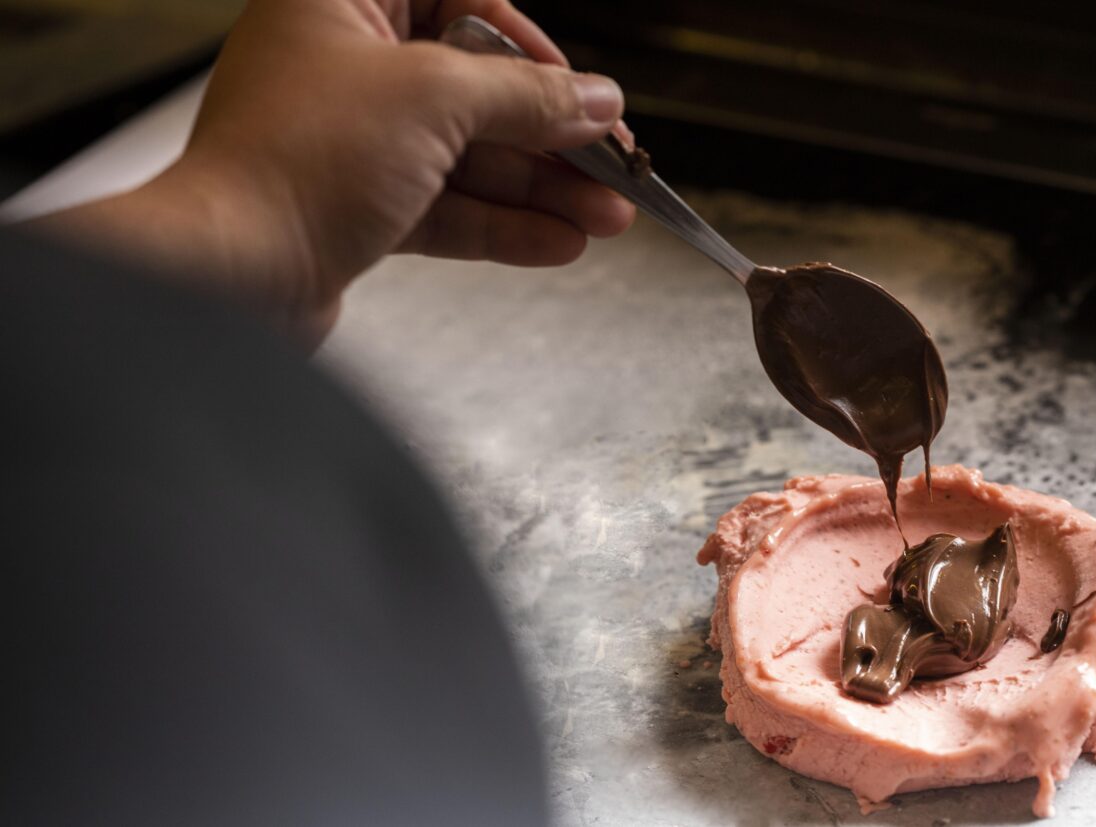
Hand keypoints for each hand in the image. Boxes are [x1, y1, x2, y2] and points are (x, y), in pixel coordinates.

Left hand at [28, 0, 634, 342]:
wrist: (228, 276)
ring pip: (468, 157)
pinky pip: (447, 208)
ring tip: (607, 215)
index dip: (528, 44)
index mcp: (342, 1)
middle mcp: (344, 66)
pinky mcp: (357, 208)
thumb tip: (594, 97)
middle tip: (612, 163)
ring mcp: (351, 142)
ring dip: (542, 189)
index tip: (578, 90)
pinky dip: (504, 226)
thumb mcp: (435, 101)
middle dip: (552, 134)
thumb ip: (526, 96)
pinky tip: (559, 241)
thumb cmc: (295, 164)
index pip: (461, 0)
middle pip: (475, 90)